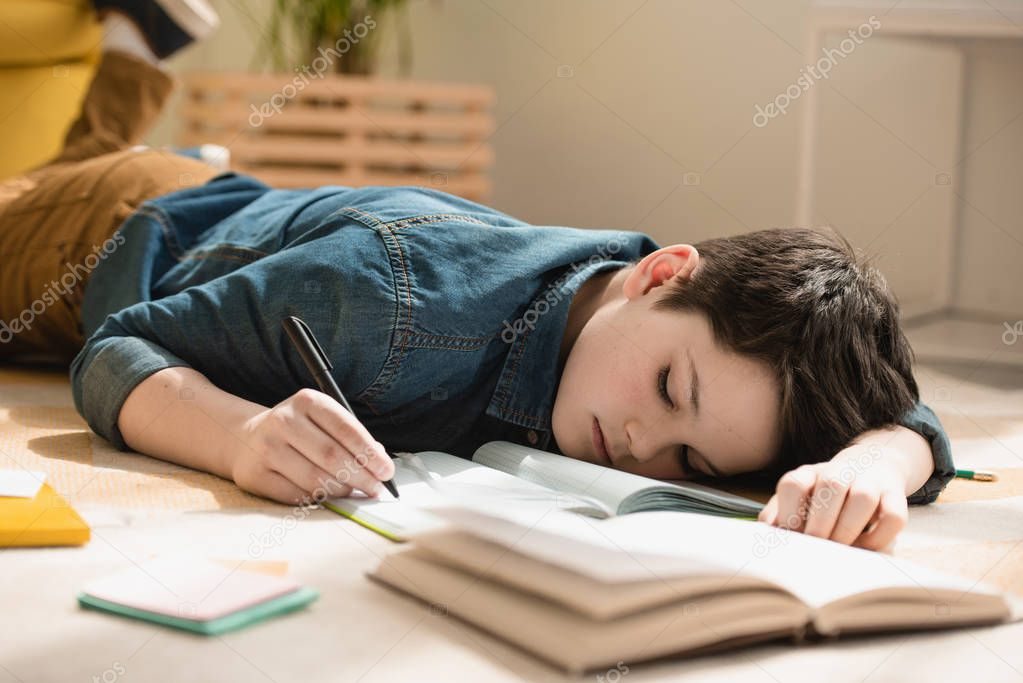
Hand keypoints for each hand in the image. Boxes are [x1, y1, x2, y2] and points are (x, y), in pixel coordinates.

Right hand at [233, 388, 394, 504]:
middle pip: (332, 456)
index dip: (370, 453)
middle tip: (376, 488)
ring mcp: (267, 448)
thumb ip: (351, 436)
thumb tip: (380, 459)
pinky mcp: (256, 475)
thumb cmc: (298, 431)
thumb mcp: (322, 421)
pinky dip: (319, 500)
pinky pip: (297, 495)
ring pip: (316, 479)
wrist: (245, 439)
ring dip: (343, 491)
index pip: (346, 429)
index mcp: (306, 401)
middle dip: (361, 476)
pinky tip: (331, 498)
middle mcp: (284, 421)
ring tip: (356, 492)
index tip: (387, 471)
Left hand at [757, 450, 908, 551]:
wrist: (872, 465)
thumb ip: (778, 513)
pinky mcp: (896, 497)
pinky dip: (880, 536)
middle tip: (815, 547)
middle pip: (831, 485)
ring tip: (839, 549)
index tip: (790, 535)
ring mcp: (871, 481)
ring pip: (863, 497)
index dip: (789, 512)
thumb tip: (767, 531)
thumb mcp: (799, 498)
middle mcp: (840, 471)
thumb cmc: (826, 495)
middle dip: (820, 522)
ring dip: (848, 528)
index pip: (794, 483)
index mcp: (810, 474)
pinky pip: (894, 516)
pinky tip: (866, 546)